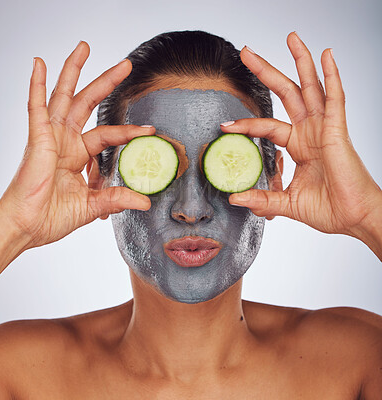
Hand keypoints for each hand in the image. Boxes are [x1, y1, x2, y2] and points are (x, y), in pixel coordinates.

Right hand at [0, 42, 152, 249]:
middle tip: (125, 65)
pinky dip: (37, 86)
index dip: (128, 131)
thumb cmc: (51, 217)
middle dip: (106, 82)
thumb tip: (144, 201)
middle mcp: (65, 141)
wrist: (27, 227)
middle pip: (87, 103)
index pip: (108, 135)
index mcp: (78, 156)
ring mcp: (50, 137)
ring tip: (85, 48)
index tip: (150, 130)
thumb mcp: (92, 206)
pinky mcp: (36, 139)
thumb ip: (116, 199)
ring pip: (64, 97)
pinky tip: (40, 64)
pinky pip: (36, 107)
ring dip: (73, 71)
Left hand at [223, 33, 381, 255]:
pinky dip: (331, 77)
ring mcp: (324, 129)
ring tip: (290, 37)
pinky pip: (335, 99)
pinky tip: (327, 55)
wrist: (353, 219)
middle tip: (246, 52)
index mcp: (299, 146)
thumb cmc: (328, 209)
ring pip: (310, 88)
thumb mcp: (286, 202)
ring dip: (301, 62)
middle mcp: (310, 133)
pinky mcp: (338, 132)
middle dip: (266, 72)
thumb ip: (262, 199)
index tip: (225, 124)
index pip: (267, 126)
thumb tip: (235, 198)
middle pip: (286, 94)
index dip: (247, 122)